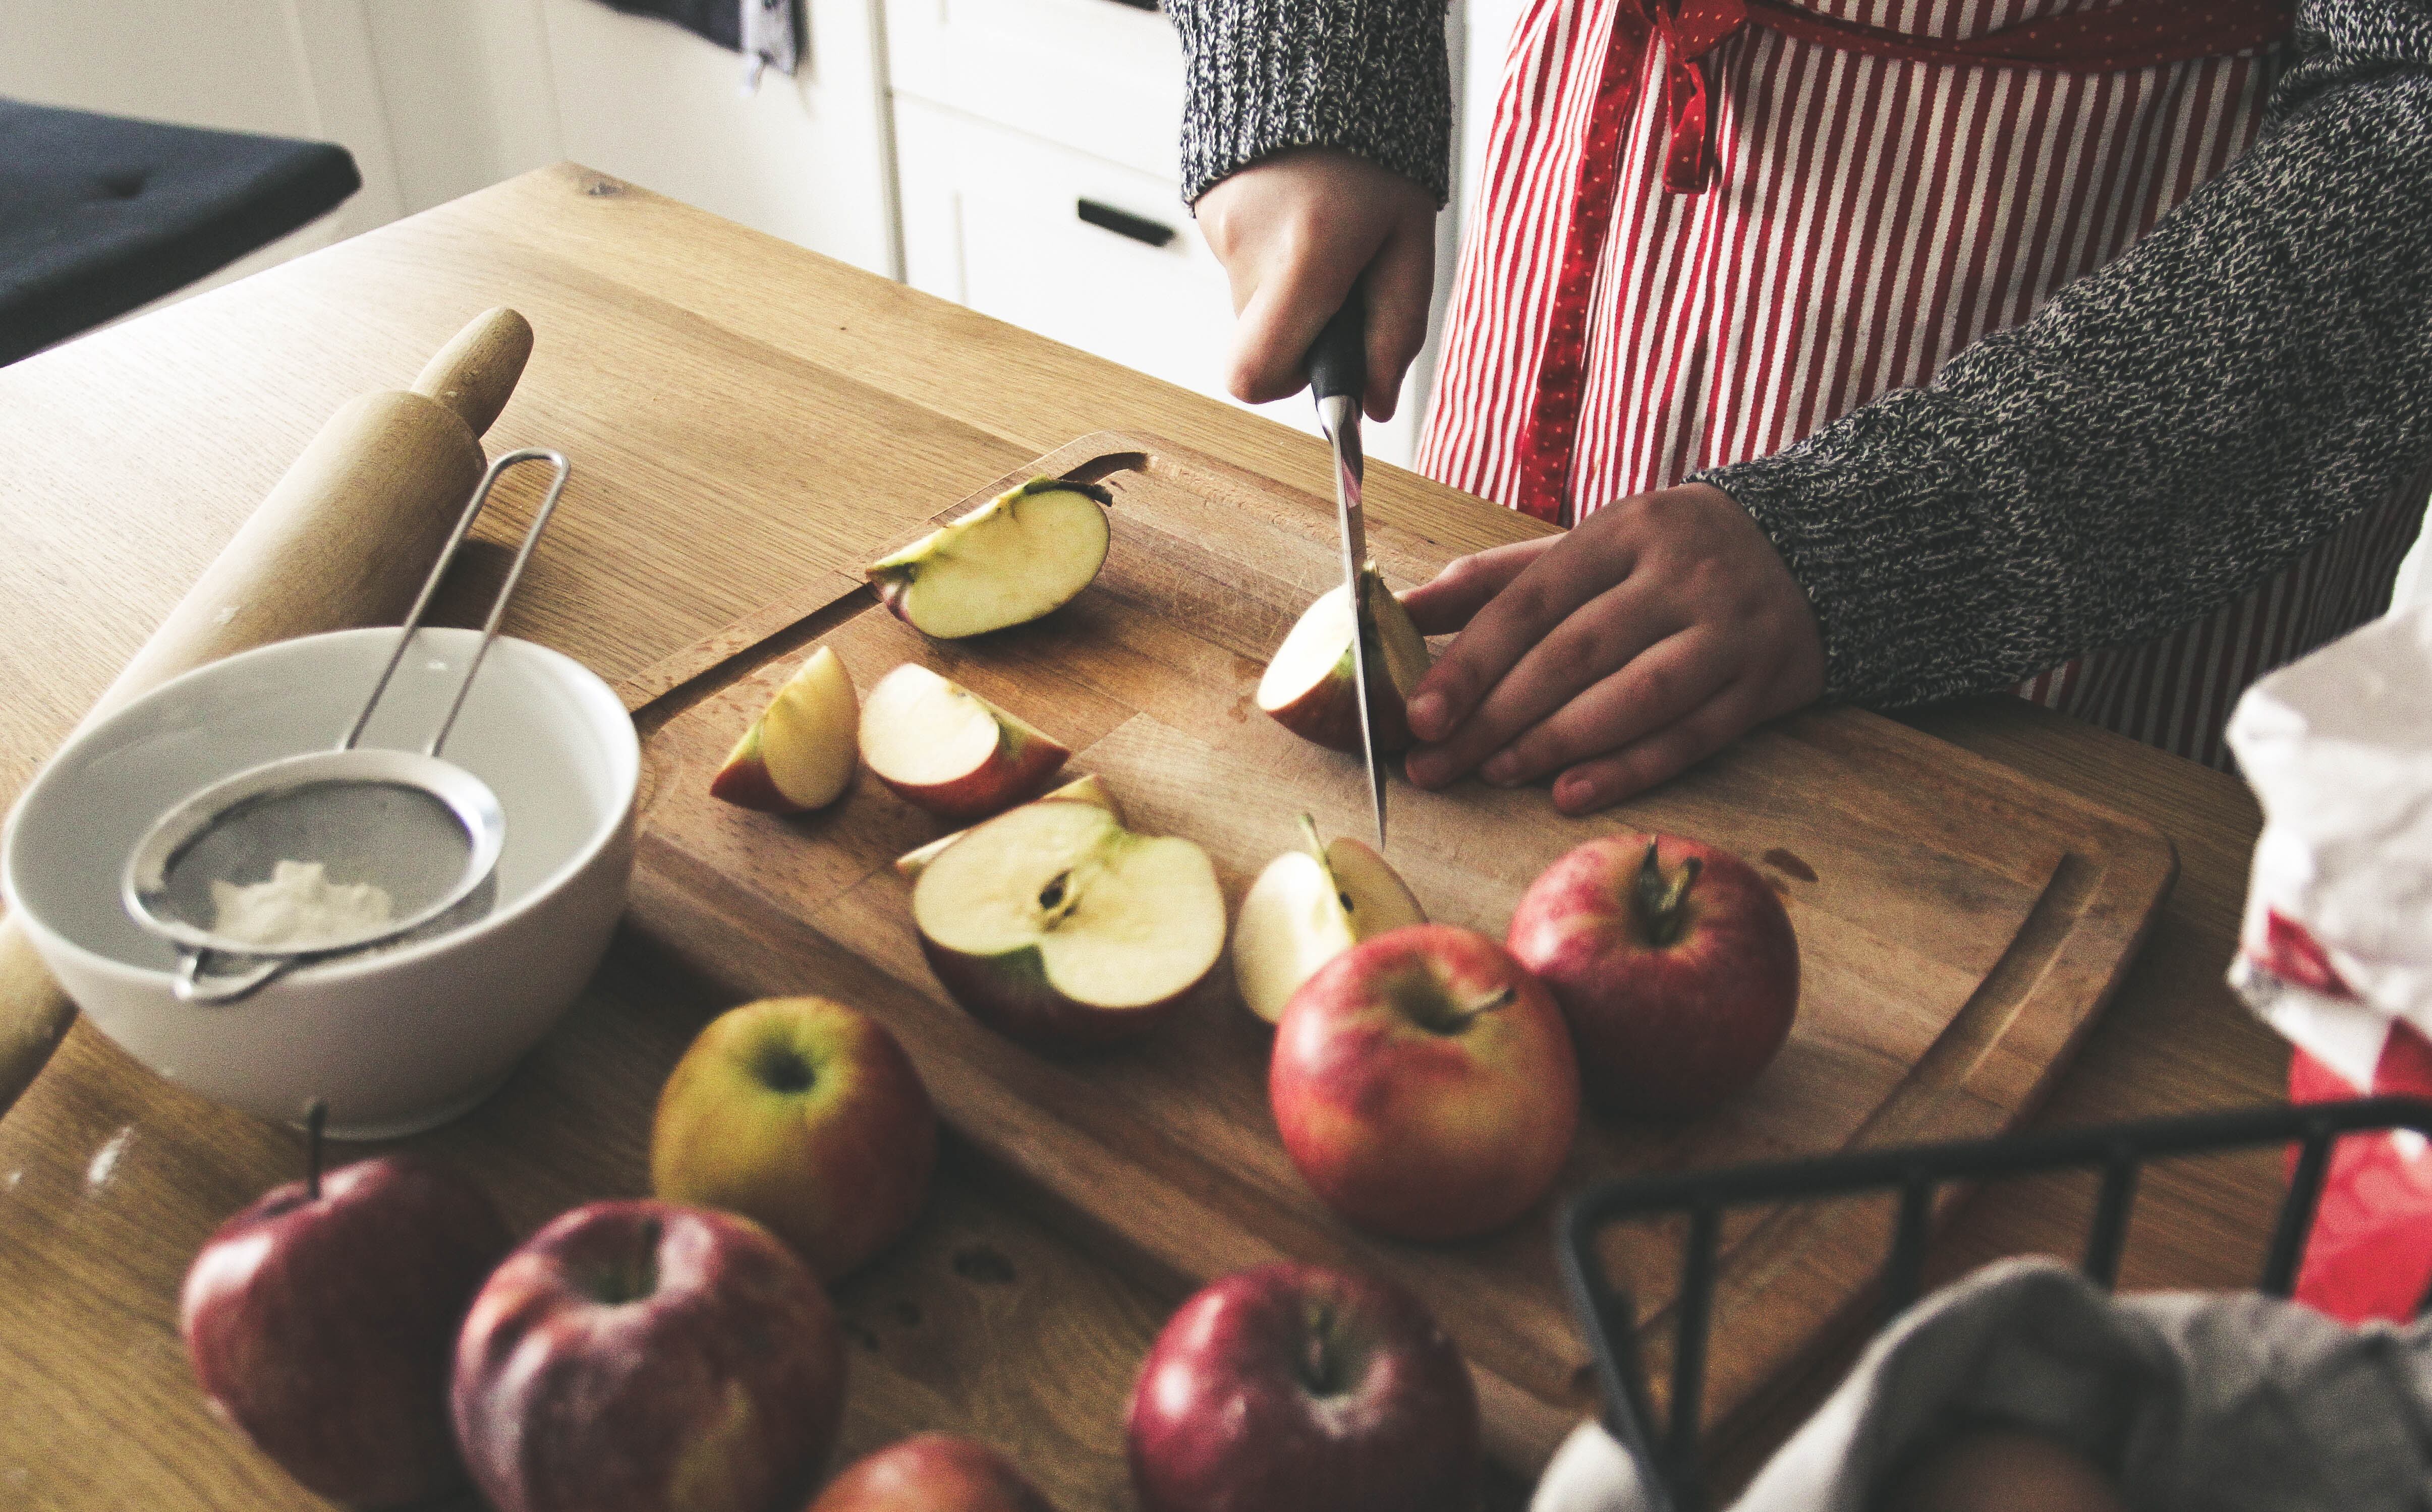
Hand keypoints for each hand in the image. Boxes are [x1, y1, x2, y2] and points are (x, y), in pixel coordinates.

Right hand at [1194, 146, 1436, 420]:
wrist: (1320, 62)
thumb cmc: (1376, 155)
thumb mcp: (1409, 242)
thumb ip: (1396, 329)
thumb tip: (1374, 403)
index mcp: (1306, 257)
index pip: (1255, 375)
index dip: (1287, 386)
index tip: (1322, 363)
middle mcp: (1249, 247)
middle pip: (1257, 341)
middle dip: (1299, 330)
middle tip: (1338, 282)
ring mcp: (1217, 227)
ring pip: (1250, 300)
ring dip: (1288, 285)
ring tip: (1322, 229)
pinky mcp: (1203, 210)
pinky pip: (1240, 262)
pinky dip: (1270, 252)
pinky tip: (1297, 210)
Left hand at [1398, 483, 1825, 813]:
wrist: (1813, 551)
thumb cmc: (1671, 556)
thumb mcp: (1590, 546)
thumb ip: (1497, 580)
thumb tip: (1399, 610)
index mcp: (1625, 530)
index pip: (1530, 603)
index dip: (1469, 662)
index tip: (1418, 714)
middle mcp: (1680, 577)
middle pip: (1572, 656)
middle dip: (1493, 717)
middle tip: (1434, 764)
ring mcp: (1727, 632)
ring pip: (1631, 700)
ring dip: (1553, 744)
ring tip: (1493, 772)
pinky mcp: (1762, 685)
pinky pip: (1686, 739)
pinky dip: (1625, 771)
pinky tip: (1569, 795)